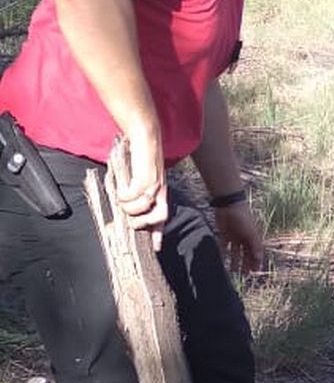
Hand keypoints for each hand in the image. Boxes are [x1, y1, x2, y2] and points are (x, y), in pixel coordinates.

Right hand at [117, 129, 167, 248]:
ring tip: (122, 196)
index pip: (162, 217)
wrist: (145, 135)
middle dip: (139, 222)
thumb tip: (126, 204)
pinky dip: (122, 194)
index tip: (156, 248)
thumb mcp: (142, 175)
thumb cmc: (140, 154)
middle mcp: (161, 191)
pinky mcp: (145, 179)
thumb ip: (138, 190)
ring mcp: (154, 185)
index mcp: (161, 192)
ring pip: (138, 209)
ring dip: (126, 206)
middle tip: (128, 215)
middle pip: (155, 219)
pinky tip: (121, 188)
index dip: (158, 233)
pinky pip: (130, 197)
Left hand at [214, 202, 264, 275]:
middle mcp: (244, 238)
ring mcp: (234, 236)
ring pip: (235, 252)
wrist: (228, 204)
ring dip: (235, 262)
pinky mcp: (224, 234)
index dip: (256, 262)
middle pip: (246, 254)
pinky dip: (223, 254)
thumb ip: (255, 246)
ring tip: (233, 271)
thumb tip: (259, 258)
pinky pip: (224, 247)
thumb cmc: (243, 217)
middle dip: (245, 264)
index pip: (255, 252)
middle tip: (244, 275)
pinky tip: (222, 261)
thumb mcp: (251, 233)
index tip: (254, 272)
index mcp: (253, 237)